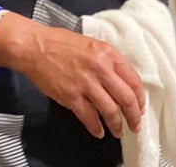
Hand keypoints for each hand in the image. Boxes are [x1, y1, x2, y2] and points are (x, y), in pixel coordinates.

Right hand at [0, 12, 144, 138]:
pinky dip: (96, 128)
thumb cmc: (61, 43)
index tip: (140, 107)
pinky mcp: (70, 96)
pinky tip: (99, 132)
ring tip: (119, 132)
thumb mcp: (93, 45)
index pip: (133, 79)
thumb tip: (122, 81)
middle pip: (126, 98)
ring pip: (110, 110)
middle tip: (136, 125)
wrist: (35, 46)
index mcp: (108, 53)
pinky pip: (88, 117)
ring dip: (117, 125)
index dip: (140, 97)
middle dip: (134, 116)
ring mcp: (85, 83)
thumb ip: (109, 61)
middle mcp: (100, 68)